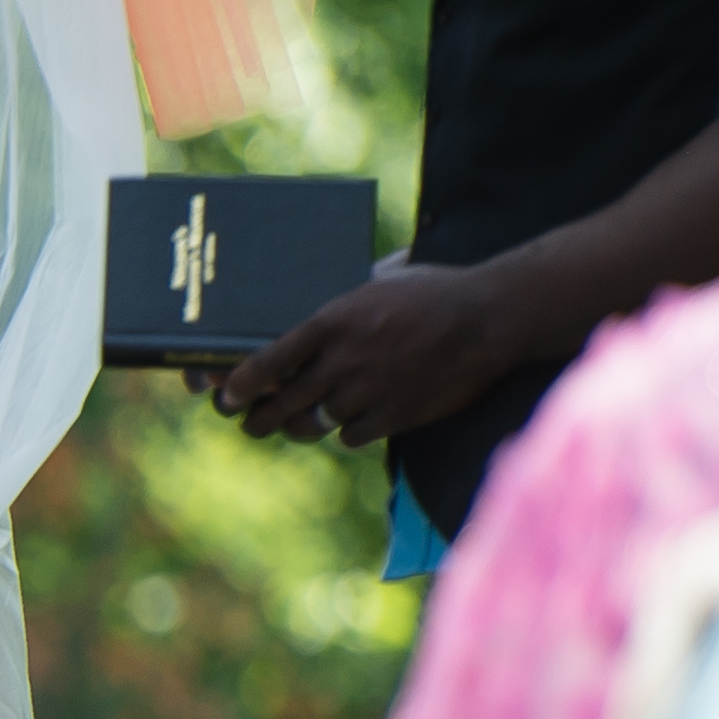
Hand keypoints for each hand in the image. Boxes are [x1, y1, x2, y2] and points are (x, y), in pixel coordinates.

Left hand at [209, 263, 530, 448]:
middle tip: (249, 422)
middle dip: (259, 418)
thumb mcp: (380, 283)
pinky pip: (351, 436)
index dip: (240, 384)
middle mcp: (345, 359)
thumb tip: (310, 308)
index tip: (227, 396)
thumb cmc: (435, 292)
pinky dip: (346, 432)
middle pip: (283, 402)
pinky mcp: (396, 416)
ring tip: (292, 426)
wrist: (491, 317)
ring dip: (300, 427)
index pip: (269, 360)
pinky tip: (349, 422)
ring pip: (314, 424)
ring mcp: (370, 390)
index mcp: (334, 320)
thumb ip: (343, 302)